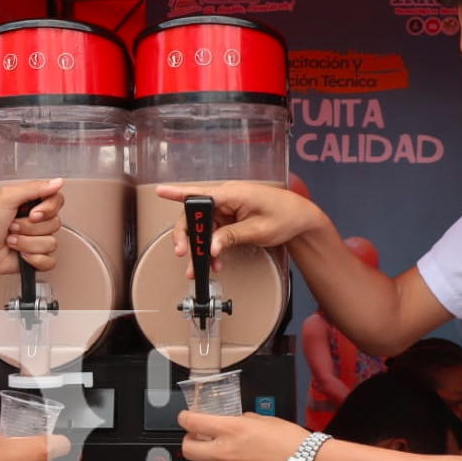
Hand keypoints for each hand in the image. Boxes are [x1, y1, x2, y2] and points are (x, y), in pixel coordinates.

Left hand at [0, 178, 64, 275]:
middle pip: (55, 224)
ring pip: (51, 243)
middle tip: (12, 226)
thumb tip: (58, 182)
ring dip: (27, 243)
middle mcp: (35, 222)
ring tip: (11, 240)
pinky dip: (33, 259)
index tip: (32, 212)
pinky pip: (49, 261)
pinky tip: (20, 254)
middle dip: (30, 228)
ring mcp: (36, 241)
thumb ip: (35, 188)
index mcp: (31, 204)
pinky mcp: (34, 259)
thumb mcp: (7, 197)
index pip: (57, 201)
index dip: (48, 209)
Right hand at [156, 181, 325, 275]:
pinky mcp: (229, 218)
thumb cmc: (285, 216)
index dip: (177, 193)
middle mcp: (226, 198)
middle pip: (194, 215)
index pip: (200, 193)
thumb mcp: (259, 230)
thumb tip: (211, 246)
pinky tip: (214, 262)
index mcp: (233, 194)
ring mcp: (227, 208)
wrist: (300, 218)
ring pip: (202, 228)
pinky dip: (211, 248)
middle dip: (187, 236)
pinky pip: (212, 233)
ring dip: (199, 248)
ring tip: (199, 268)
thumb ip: (232, 237)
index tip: (160, 192)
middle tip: (184, 254)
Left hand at [176, 411, 308, 460]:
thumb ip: (241, 421)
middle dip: (189, 442)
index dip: (185, 418)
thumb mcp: (262, 419)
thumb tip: (231, 422)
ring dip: (211, 458)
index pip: (192, 423)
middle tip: (197, 438)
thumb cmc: (290, 441)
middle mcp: (225, 452)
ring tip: (228, 453)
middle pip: (188, 450)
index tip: (185, 418)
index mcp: (230, 430)